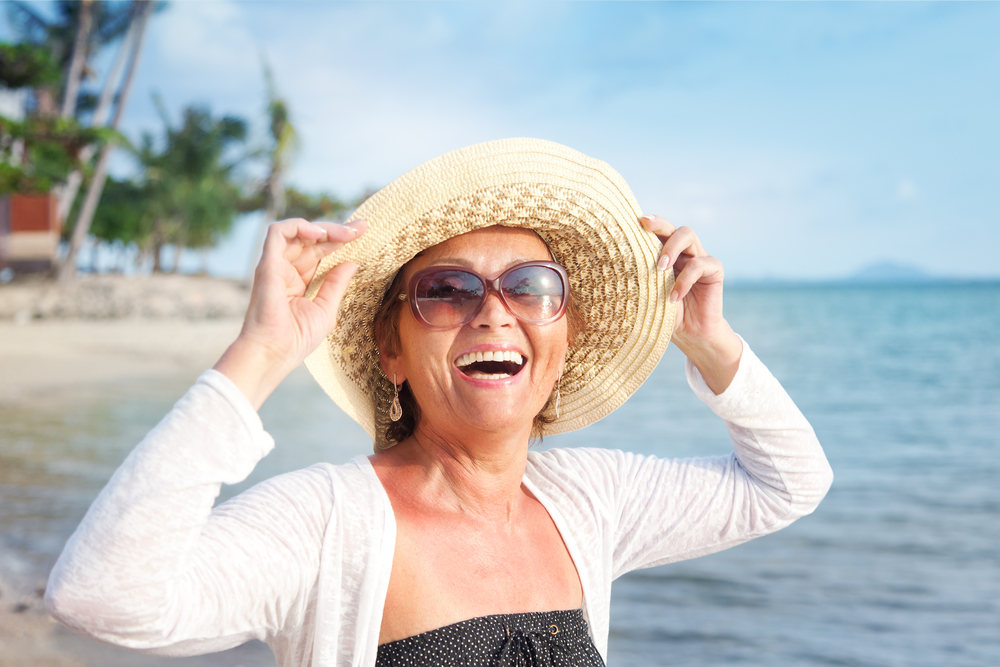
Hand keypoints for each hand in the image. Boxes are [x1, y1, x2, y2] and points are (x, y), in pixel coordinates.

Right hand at [215, 218, 366, 408]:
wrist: (274, 353)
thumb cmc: (296, 339)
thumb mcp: (326, 309)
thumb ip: (336, 284)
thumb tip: (351, 262)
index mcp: (299, 280)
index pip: (320, 252)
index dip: (340, 240)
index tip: (363, 231)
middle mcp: (286, 269)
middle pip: (312, 240)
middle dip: (338, 230)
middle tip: (362, 227)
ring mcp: (276, 265)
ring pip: (297, 232)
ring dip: (323, 228)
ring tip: (346, 233)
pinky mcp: (267, 264)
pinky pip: (277, 232)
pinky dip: (299, 226)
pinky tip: (320, 234)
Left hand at [640, 214, 741, 393]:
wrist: (690, 335)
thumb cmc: (663, 314)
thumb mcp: (645, 295)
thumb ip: (636, 279)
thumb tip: (607, 268)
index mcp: (665, 254)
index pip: (657, 232)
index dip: (649, 222)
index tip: (635, 220)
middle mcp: (683, 252)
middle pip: (673, 227)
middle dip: (660, 225)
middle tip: (645, 228)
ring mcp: (700, 258)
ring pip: (689, 236)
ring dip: (672, 248)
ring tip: (660, 268)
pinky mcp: (714, 271)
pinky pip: (701, 264)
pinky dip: (685, 279)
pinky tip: (674, 296)